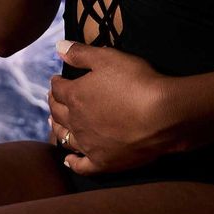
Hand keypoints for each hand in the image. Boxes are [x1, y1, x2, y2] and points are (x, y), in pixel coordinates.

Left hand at [48, 39, 176, 176]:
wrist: (160, 116)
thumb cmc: (134, 82)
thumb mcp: (107, 58)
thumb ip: (81, 53)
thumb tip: (57, 48)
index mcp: (75, 96)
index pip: (59, 89)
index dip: (56, 83)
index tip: (57, 79)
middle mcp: (76, 122)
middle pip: (58, 113)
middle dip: (54, 103)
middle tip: (53, 99)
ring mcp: (88, 145)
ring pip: (65, 137)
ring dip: (58, 129)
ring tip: (54, 123)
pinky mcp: (103, 162)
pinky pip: (82, 165)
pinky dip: (73, 162)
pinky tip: (69, 160)